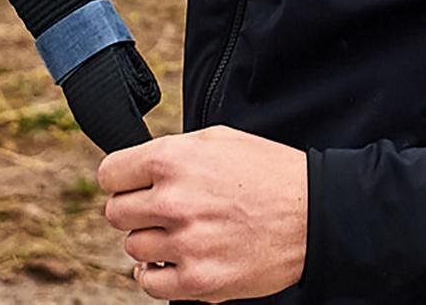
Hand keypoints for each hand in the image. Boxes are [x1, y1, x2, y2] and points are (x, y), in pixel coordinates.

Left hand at [103, 127, 307, 301]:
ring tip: (183, 234)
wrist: (315, 214)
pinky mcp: (198, 281)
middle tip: (165, 211)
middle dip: (137, 211)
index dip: (124, 179)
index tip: (137, 186)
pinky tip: (175, 261)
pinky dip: (157, 275)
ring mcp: (185, 244)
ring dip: (153, 242)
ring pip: (133, 248)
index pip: (109, 174)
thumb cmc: (269, 173)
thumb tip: (134, 170)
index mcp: (173, 160)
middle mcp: (173, 201)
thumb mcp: (219, 140)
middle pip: (116, 213)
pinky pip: (149, 284)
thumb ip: (171, 152)